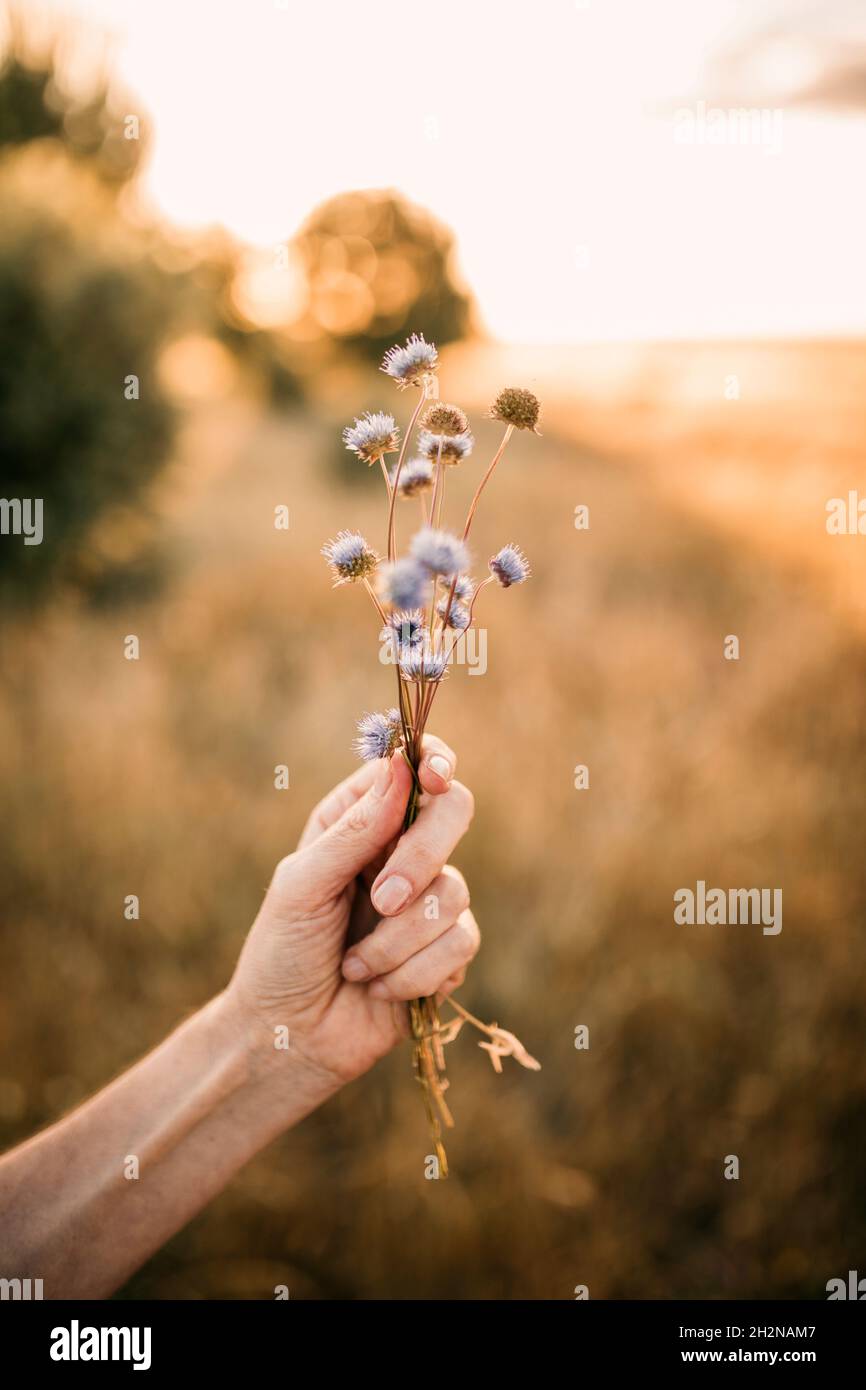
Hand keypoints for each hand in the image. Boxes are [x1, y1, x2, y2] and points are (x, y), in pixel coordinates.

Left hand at [227, 736, 477, 1103]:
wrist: (289, 1037)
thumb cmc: (281, 953)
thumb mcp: (302, 886)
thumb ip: (353, 831)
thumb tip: (402, 770)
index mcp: (359, 820)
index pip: (411, 768)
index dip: (433, 762)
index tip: (434, 776)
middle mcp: (399, 850)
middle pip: (454, 813)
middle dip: (421, 859)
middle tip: (382, 901)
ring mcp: (426, 900)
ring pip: (455, 891)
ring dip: (399, 940)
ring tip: (355, 966)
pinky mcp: (445, 951)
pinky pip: (460, 943)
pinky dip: (412, 973)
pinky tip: (376, 988)